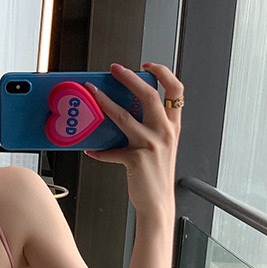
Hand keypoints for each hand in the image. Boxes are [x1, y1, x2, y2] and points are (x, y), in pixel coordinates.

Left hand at [83, 62, 181, 216]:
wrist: (158, 203)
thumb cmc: (155, 176)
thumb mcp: (160, 148)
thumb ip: (149, 129)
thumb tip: (124, 114)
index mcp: (172, 126)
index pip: (175, 90)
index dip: (163, 72)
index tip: (147, 65)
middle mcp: (164, 132)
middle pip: (149, 94)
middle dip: (130, 78)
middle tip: (115, 69)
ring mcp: (151, 145)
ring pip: (124, 116)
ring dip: (105, 102)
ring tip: (93, 93)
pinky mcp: (136, 159)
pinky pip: (111, 151)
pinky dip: (99, 151)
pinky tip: (91, 150)